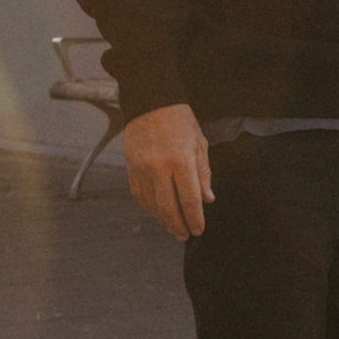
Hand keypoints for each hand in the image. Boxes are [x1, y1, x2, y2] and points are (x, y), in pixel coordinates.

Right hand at [123, 103, 212, 239]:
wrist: (150, 102)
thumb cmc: (180, 121)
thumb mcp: (199, 143)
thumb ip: (203, 173)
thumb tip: (207, 199)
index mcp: (180, 161)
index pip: (189, 199)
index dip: (195, 218)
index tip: (199, 230)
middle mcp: (159, 168)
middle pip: (168, 207)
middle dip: (178, 225)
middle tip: (185, 236)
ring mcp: (141, 169)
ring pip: (152, 204)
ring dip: (163, 220)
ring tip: (174, 228)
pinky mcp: (130, 167)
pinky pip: (139, 194)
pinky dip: (149, 207)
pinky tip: (157, 213)